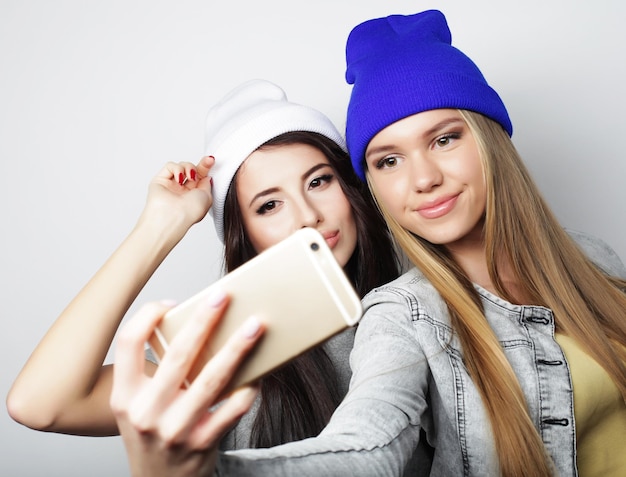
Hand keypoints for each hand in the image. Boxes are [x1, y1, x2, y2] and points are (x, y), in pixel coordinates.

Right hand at [110, 290, 263, 476]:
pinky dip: (248, 388)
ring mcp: (174, 430)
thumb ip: (155, 374)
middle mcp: (145, 412)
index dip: (148, 316)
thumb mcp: (138, 406)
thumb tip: (197, 326)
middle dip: (204, 320)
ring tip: (254, 327)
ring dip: (236, 349)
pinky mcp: (202, 443)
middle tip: (223, 297)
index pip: (127, 343)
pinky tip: (259, 373)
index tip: (173, 303)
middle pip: (177, 355)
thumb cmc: (153, 435)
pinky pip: (232, 409)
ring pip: (210, 379)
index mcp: (124, 395)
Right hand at [139, 156, 215, 230]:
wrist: (173, 217)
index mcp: (194, 195)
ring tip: (189, 178)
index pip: (200, 177)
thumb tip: (206, 176)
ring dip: (188, 168)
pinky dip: (177, 169)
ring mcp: (171, 185)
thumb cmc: (190, 212)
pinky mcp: (160, 180)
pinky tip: (179, 179)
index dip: (206, 167)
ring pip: (181, 166)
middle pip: (191, 169)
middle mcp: (183, 190)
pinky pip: (170, 166)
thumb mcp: (208, 197)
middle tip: (205, 163)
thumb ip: (207, 184)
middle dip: (199, 166)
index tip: (211, 160)